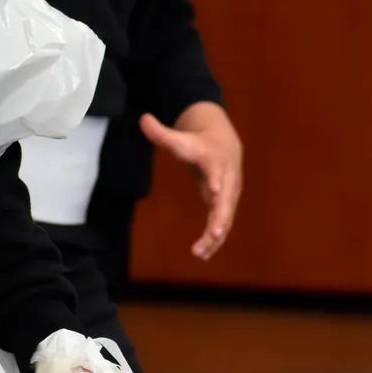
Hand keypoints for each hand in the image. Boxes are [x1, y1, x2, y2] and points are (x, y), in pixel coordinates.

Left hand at [141, 102, 243, 260]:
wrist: (224, 146)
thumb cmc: (198, 144)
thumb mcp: (179, 138)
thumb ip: (161, 133)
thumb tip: (143, 118)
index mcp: (214, 161)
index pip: (217, 169)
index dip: (216, 178)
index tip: (215, 190)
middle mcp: (226, 180)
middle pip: (226, 200)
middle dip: (221, 217)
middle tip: (215, 232)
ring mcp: (229, 195)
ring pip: (225, 218)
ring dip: (215, 236)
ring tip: (199, 253)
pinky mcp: (226, 207)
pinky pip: (222, 226)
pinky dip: (214, 240)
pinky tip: (202, 254)